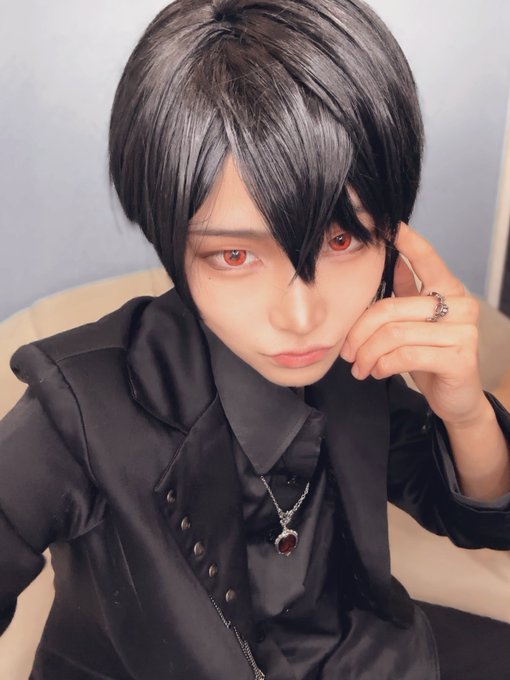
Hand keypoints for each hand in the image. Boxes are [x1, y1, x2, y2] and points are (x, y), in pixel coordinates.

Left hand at [339, 222, 488, 426]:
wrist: (457, 398)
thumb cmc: (431, 356)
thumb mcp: (418, 321)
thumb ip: (408, 292)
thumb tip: (389, 259)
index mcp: (449, 290)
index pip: (427, 258)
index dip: (407, 240)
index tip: (388, 224)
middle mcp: (461, 305)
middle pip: (390, 309)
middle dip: (359, 333)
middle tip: (346, 351)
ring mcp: (464, 331)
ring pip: (394, 334)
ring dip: (367, 354)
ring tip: (359, 366)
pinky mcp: (459, 358)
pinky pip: (405, 356)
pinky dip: (382, 365)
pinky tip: (376, 371)